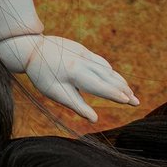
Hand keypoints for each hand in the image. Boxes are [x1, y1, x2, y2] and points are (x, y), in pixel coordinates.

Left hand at [22, 36, 138, 122]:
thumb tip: (94, 119)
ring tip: (129, 92)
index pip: (101, 86)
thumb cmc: (41, 74)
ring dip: (118, 80)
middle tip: (136, 102)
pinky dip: (109, 70)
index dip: (116, 95)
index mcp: (76, 73)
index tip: (129, 102)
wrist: (29, 47)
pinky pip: (99, 61)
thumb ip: (76, 105)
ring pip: (106, 68)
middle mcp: (83, 61)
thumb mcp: (55, 92)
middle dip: (123, 90)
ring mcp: (83, 53)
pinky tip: (113, 76)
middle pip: (108, 77)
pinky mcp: (81, 49)